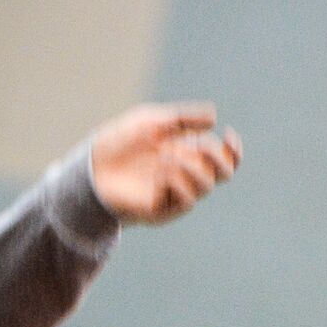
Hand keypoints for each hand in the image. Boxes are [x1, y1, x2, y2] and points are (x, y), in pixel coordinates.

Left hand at [90, 102, 240, 223]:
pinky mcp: (162, 209)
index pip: (223, 157)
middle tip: (199, 148)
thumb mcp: (151, 122)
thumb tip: (213, 118)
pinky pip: (185, 200)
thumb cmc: (118, 143)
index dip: (234, 149)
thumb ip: (182, 119)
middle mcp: (185, 175)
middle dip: (218, 158)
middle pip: (224, 174)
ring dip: (191, 168)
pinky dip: (176, 182)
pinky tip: (159, 173)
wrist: (91, 166)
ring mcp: (174, 193)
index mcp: (187, 153)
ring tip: (164, 158)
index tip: (228, 133)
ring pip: (206, 186)